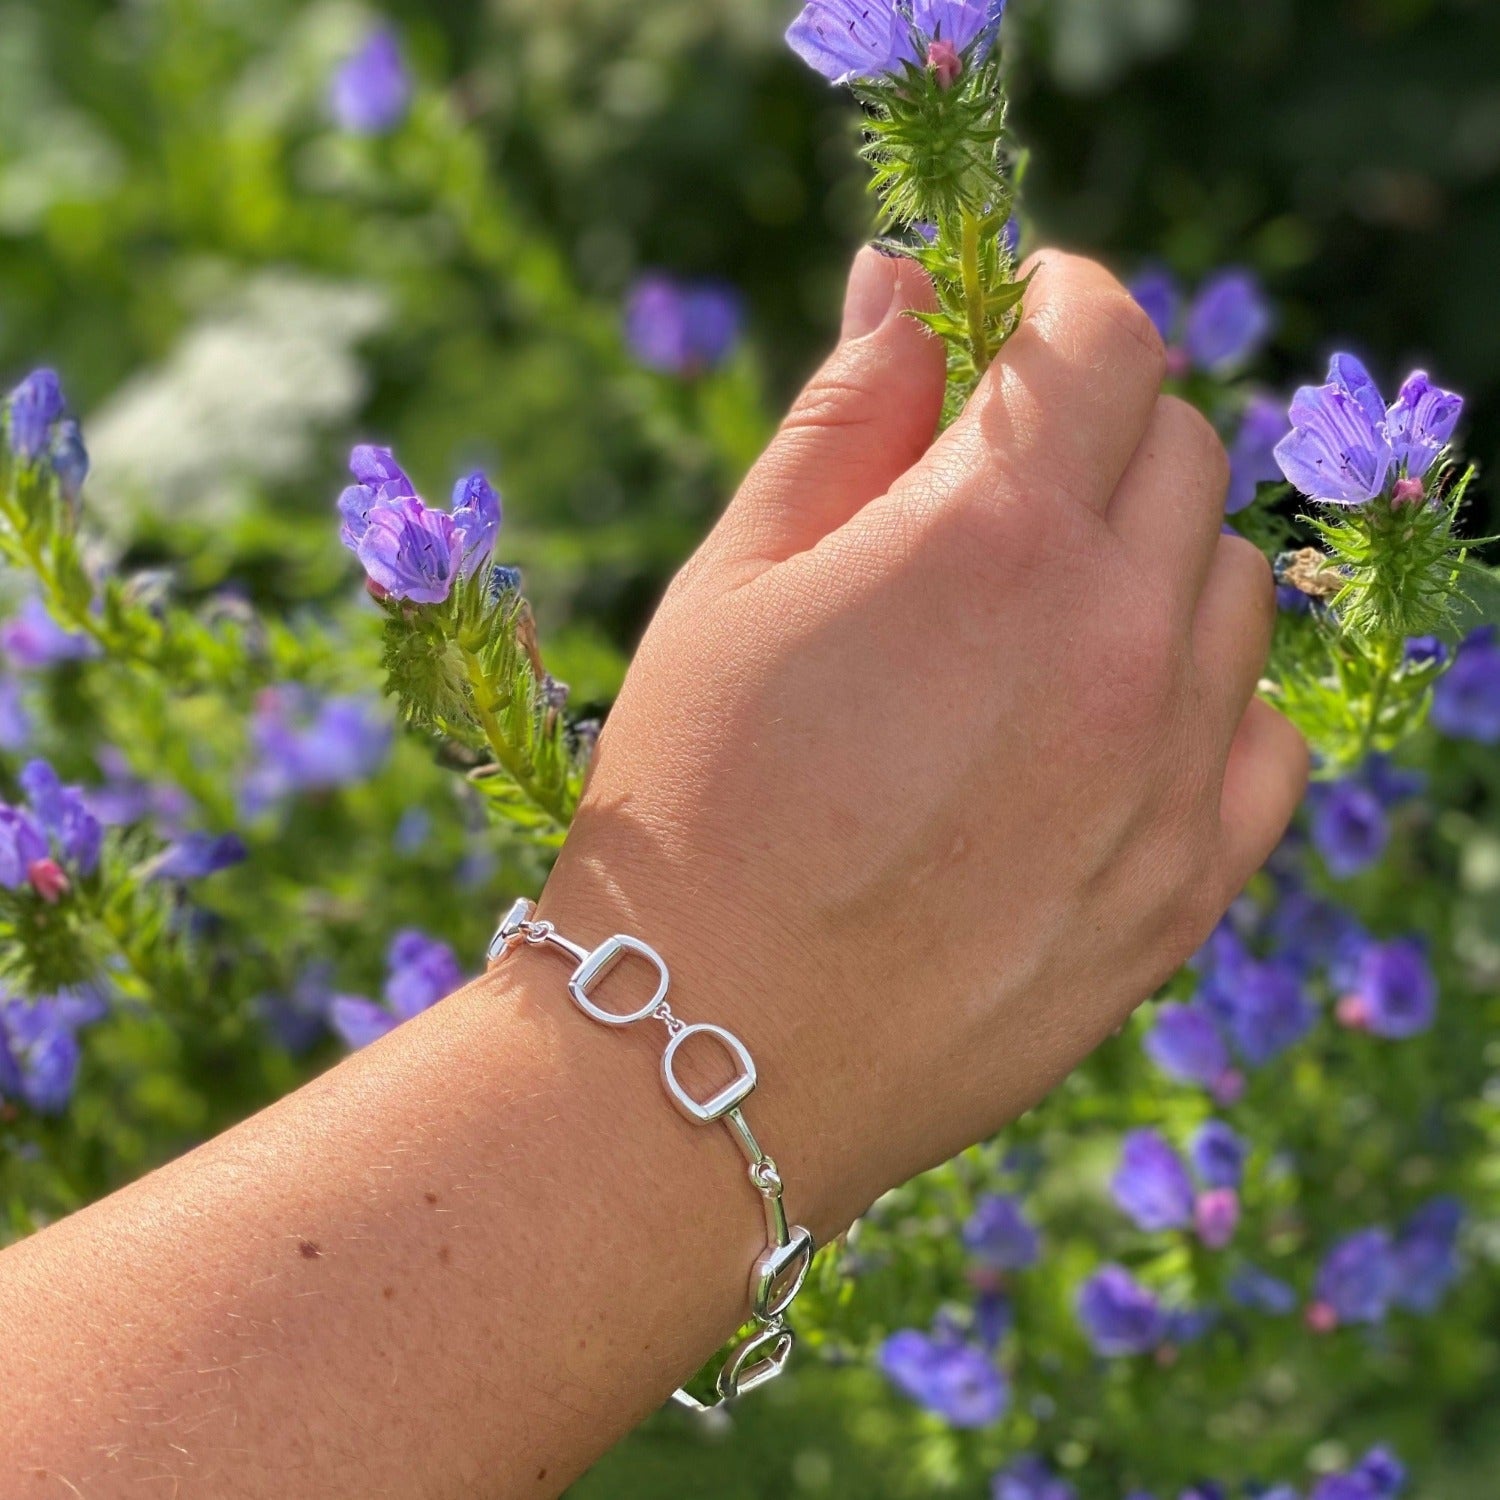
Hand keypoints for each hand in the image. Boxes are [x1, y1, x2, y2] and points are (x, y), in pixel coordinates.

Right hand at [541, 246, 1307, 1238]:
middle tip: (1005, 484)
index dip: (1062, 302)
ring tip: (1042, 620)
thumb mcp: (733, 584)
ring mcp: (1170, 769)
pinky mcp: (1189, 883)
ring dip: (1154, 559)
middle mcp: (1114, 637)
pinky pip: (1263, 734)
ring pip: (1233, 585)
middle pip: (1183, 450)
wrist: (715, 1048)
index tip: (1023, 319)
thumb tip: (905, 282)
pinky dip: (1203, 695)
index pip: (1105, 338)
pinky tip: (1108, 726)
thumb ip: (841, 416)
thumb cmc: (695, 801)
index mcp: (991, 536)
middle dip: (1101, 429)